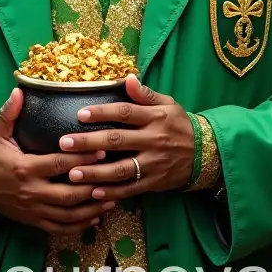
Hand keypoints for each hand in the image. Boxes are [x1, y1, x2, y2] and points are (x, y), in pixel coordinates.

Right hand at [0, 88, 116, 234]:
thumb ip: (9, 113)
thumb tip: (19, 91)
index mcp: (24, 168)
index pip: (58, 164)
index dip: (81, 158)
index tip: (101, 150)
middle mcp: (31, 192)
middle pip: (68, 194)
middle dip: (92, 186)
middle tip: (112, 175)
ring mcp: (34, 210)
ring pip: (68, 215)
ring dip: (92, 209)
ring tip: (113, 198)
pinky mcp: (35, 222)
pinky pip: (60, 229)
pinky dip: (79, 226)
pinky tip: (96, 218)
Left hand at [58, 75, 194, 200]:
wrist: (206, 153)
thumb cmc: (180, 124)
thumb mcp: (168, 104)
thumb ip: (146, 94)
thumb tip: (128, 78)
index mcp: (155, 118)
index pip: (125, 113)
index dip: (102, 113)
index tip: (80, 114)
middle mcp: (153, 140)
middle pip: (117, 141)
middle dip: (89, 143)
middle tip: (65, 143)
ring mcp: (154, 163)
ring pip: (121, 169)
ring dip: (95, 172)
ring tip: (73, 172)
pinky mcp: (154, 182)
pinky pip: (131, 189)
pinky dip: (112, 192)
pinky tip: (93, 192)